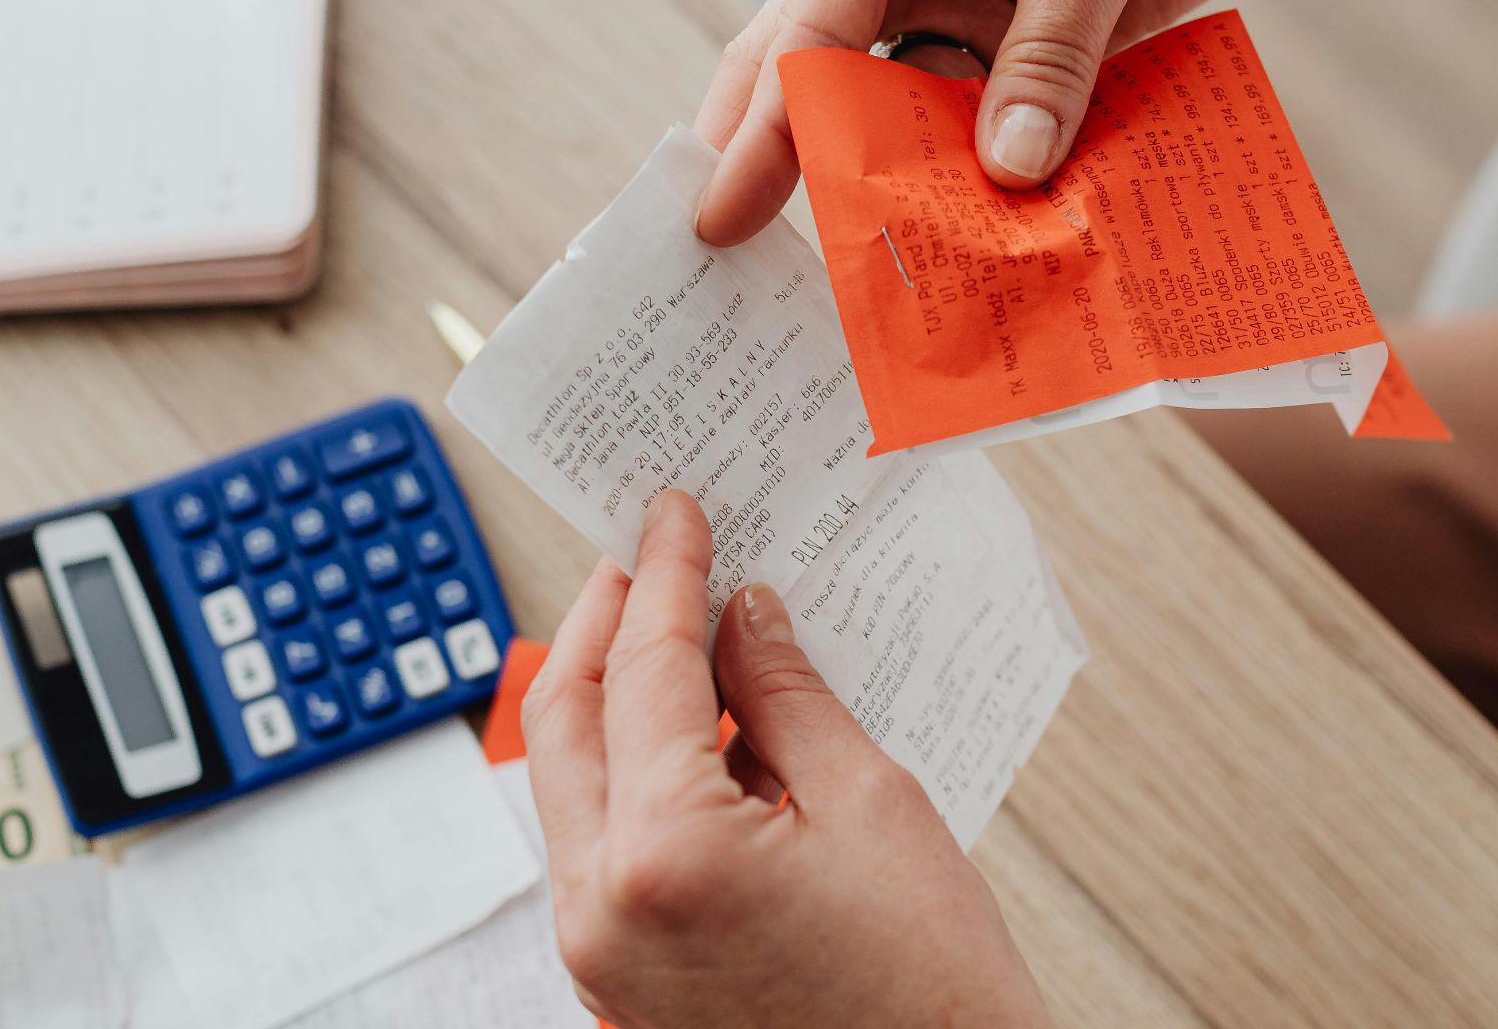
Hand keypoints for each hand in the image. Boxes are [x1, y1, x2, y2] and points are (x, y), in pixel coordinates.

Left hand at [524, 489, 1050, 1027]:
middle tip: (649, 557)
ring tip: (678, 633)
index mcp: (662, 853)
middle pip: (566, 718)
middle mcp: (600, 908)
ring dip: (613, 698)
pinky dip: (633, 773)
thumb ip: (788, 695)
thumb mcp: (871, 803)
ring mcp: (599, 954)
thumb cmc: (931, 990)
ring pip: (570, 783)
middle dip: (605, 622)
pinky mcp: (618, 979)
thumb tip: (746, 615)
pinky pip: (599, 843)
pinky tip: (697, 733)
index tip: (673, 515)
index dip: (665, 575)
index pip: (644, 669)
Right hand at [693, 0, 1270, 245]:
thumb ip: (1050, 54)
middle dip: (790, 160)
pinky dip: (980, 179)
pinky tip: (970, 239)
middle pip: (820, 72)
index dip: (763, 129)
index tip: (727, 214)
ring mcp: (964, 9)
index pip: (807, 30)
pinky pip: (982, 122)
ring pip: (901, 111)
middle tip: (740, 251)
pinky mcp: (1022, 47)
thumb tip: (1010, 171)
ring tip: (869, 269)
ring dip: (899, 184)